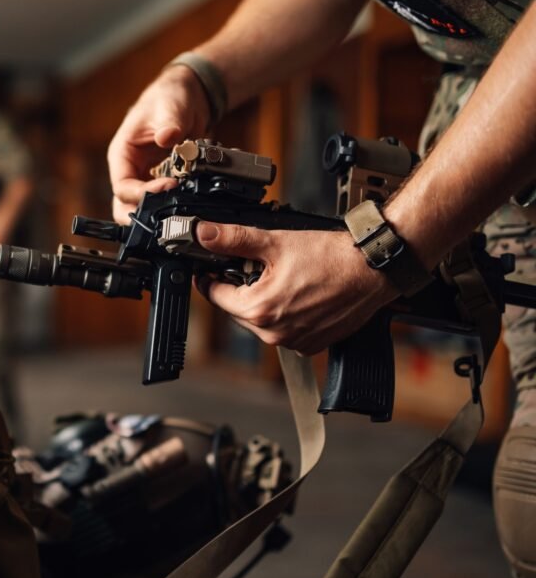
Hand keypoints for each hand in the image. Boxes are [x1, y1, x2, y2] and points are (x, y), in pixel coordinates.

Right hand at [108, 65, 210, 223]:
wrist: (188, 98)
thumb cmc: (169, 97)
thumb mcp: (169, 106)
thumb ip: (169, 122)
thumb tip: (167, 136)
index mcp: (122, 154)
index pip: (122, 186)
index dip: (143, 193)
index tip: (169, 186)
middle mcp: (130, 169)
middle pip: (124, 205)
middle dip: (141, 216)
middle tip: (165, 219)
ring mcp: (144, 178)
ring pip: (140, 208)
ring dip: (156, 215)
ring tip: (177, 215)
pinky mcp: (161, 182)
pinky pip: (161, 201)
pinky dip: (172, 207)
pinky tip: (187, 205)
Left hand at [195, 222, 398, 353]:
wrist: (374, 269)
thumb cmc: (332, 258)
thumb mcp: (275, 242)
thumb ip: (233, 239)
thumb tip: (204, 233)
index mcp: (259, 310)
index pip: (215, 295)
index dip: (210, 276)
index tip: (212, 266)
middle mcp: (274, 334)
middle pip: (238, 309)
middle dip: (241, 288)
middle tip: (258, 266)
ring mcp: (294, 342)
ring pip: (261, 321)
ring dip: (263, 302)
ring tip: (284, 278)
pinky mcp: (312, 344)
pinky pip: (285, 330)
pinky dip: (285, 314)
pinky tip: (299, 294)